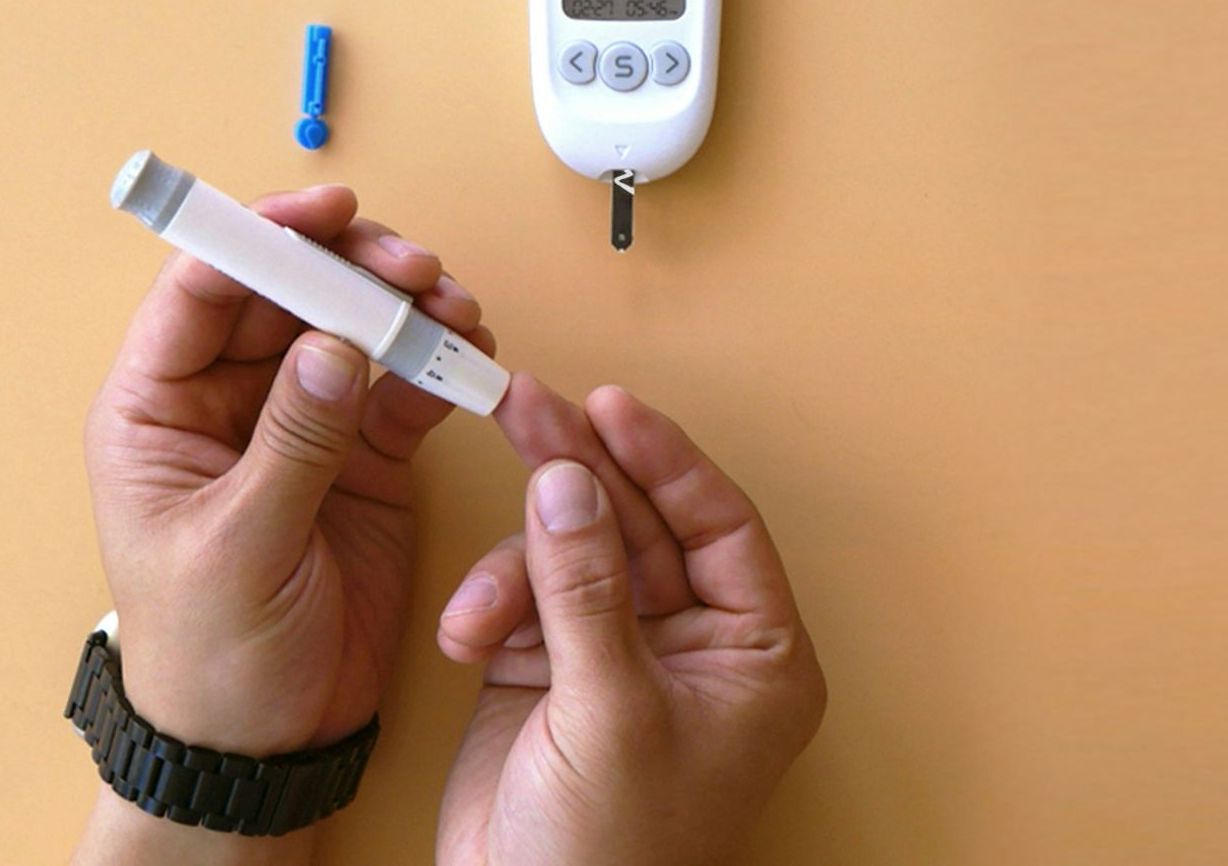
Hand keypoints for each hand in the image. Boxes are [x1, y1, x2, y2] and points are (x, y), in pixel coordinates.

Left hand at [76, 184, 493, 861]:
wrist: (268, 740)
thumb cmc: (214, 654)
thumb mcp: (241, 547)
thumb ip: (291, 442)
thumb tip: (336, 346)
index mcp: (159, 413)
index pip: (201, 294)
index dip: (260, 239)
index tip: (325, 214)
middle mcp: (230, 402)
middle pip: (290, 294)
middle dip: (356, 269)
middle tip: (416, 270)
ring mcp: (304, 423)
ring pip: (356, 328)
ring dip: (410, 309)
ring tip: (458, 313)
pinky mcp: (367, 455)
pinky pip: (406, 384)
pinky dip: (442, 364)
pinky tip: (471, 357)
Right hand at [434, 376, 826, 864]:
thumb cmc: (613, 854)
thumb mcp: (610, 710)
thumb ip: (588, 588)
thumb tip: (570, 480)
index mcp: (756, 654)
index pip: (720, 523)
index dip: (665, 458)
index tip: (610, 405)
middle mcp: (696, 644)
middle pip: (643, 523)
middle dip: (582, 471)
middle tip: (527, 405)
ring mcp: (622, 653)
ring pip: (574, 554)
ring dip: (520, 563)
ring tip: (486, 606)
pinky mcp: (554, 669)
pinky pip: (526, 598)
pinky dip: (493, 608)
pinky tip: (471, 637)